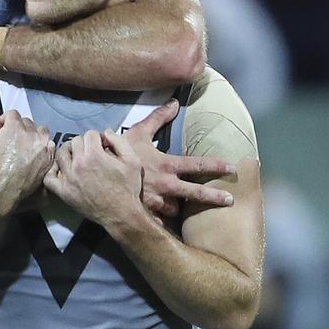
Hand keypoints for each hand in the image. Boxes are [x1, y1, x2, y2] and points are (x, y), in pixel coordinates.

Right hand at [0, 110, 54, 215]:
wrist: (2, 191)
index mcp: (15, 127)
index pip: (13, 114)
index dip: (5, 121)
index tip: (1, 130)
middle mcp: (32, 133)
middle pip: (27, 122)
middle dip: (18, 129)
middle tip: (10, 141)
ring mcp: (43, 146)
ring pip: (40, 132)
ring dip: (33, 136)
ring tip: (23, 148)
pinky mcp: (49, 158)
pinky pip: (49, 146)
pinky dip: (42, 148)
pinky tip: (32, 157)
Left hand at [43, 131, 145, 228]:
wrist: (121, 214)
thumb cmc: (128, 188)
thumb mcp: (133, 161)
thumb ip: (119, 142)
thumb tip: (106, 132)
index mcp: (94, 154)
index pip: (90, 134)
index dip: (98, 138)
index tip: (103, 146)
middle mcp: (78, 164)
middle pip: (75, 141)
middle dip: (85, 143)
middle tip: (92, 152)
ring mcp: (69, 178)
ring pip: (61, 154)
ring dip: (69, 152)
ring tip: (77, 157)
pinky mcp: (63, 192)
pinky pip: (49, 177)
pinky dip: (53, 171)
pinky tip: (62, 170)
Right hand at [104, 99, 234, 216]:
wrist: (96, 173)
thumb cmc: (118, 152)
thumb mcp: (138, 132)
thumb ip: (158, 118)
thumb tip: (174, 102)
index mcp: (167, 166)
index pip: (197, 165)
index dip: (216, 165)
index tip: (232, 167)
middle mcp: (166, 186)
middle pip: (196, 194)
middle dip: (215, 198)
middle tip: (231, 201)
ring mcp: (155, 202)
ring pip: (176, 211)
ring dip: (181, 210)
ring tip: (190, 215)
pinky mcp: (144, 213)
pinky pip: (158, 223)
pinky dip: (162, 223)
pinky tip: (166, 226)